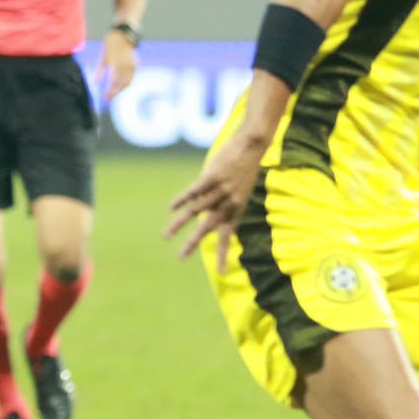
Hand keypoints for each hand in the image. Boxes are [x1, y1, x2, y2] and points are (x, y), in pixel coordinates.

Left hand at [97, 30, 137, 97]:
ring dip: (121, 89)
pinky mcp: (135, 63)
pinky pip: (131, 77)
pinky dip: (126, 83)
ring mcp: (132, 65)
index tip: (106, 98)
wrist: (124, 33)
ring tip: (114, 93)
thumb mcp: (103, 56)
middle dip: (115, 93)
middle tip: (109, 97)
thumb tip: (97, 82)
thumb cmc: (111, 43)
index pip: (114, 83)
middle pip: (122, 84)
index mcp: (116, 64)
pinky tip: (120, 85)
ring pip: (128, 82)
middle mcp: (125, 66)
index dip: (110, 92)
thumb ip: (101, 70)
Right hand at [165, 134, 266, 268]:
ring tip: (166, 235)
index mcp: (236, 209)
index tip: (221, 272)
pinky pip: (192, 191)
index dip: (223, 254)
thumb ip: (225, 202)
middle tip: (181, 257)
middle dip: (193, 243)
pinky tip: (171, 208)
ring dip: (179, 224)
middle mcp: (227, 203)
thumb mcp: (240, 189)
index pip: (227, 236)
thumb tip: (207, 210)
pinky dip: (181, 199)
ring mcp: (219, 190)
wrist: (253, 146)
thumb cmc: (246, 166)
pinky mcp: (210, 177)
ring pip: (194, 211)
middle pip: (207, 228)